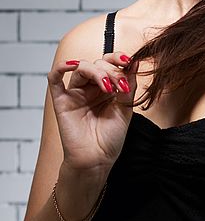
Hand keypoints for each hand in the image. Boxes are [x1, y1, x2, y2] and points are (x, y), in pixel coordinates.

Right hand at [47, 52, 138, 172]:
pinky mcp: (62, 101)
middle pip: (98, 64)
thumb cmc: (110, 139)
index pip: (110, 64)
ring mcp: (75, 93)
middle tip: (120, 85)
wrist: (97, 160)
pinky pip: (54, 79)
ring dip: (97, 72)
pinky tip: (72, 65)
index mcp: (107, 88)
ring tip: (108, 87)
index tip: (130, 61)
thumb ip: (128, 85)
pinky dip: (61, 68)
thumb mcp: (125, 108)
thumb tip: (135, 62)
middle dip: (112, 71)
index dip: (119, 59)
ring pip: (82, 68)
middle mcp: (90, 88)